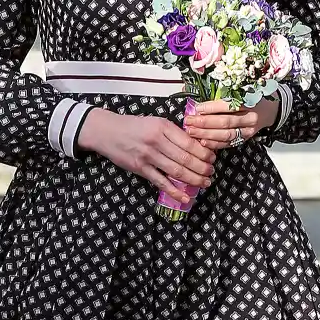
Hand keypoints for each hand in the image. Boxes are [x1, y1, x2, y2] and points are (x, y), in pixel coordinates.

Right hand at [78, 108, 214, 205]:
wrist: (107, 131)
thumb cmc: (133, 126)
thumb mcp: (155, 122)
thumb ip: (173, 133)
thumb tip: (196, 145)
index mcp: (163, 127)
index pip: (189, 143)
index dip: (204, 153)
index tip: (212, 158)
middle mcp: (156, 141)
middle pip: (186, 158)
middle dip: (202, 168)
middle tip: (211, 173)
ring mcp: (148, 156)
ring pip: (176, 171)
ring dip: (193, 179)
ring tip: (204, 183)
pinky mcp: (140, 168)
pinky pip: (161, 182)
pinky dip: (174, 191)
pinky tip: (185, 197)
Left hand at [182, 97, 279, 150]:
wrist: (268, 110)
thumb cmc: (251, 98)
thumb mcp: (240, 91)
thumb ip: (220, 95)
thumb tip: (197, 101)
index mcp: (250, 101)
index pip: (228, 105)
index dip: (211, 108)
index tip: (197, 108)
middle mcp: (251, 117)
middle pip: (225, 122)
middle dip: (205, 123)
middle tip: (189, 122)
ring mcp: (249, 130)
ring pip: (226, 135)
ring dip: (207, 134)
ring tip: (192, 132)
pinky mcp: (245, 139)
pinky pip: (228, 144)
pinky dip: (215, 144)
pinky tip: (203, 142)